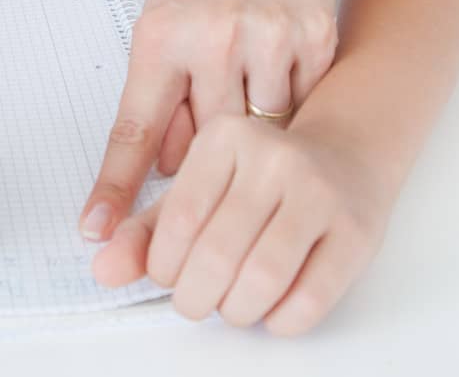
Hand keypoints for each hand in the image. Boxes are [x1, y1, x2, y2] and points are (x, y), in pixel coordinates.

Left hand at [79, 0, 339, 240]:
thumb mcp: (165, 17)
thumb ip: (160, 92)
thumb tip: (162, 169)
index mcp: (163, 33)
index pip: (134, 127)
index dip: (116, 186)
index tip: (98, 230)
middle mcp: (213, 36)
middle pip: (206, 142)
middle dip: (205, 153)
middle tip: (211, 146)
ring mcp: (268, 38)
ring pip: (258, 133)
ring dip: (252, 132)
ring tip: (248, 92)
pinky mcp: (314, 41)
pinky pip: (300, 108)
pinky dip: (290, 105)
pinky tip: (281, 73)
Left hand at [89, 114, 390, 335]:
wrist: (346, 153)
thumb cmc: (263, 178)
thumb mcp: (202, 187)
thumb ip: (149, 228)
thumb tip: (103, 269)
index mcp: (227, 136)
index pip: (179, 219)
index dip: (165, 266)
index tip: (170, 275)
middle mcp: (274, 155)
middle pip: (217, 255)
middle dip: (196, 297)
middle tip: (198, 300)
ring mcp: (319, 191)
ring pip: (262, 279)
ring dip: (237, 311)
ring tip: (233, 305)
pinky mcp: (355, 230)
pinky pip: (309, 299)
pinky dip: (281, 321)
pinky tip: (273, 310)